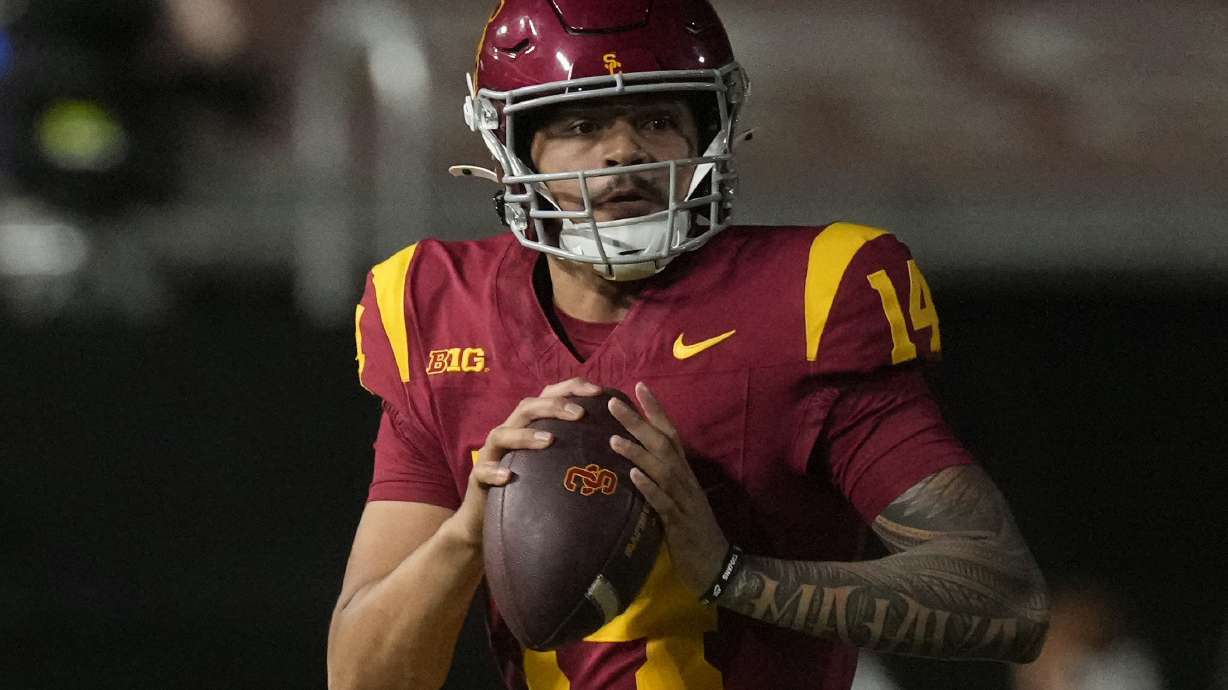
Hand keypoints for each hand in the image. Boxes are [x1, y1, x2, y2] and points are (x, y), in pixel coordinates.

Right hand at [451, 378, 603, 545]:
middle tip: (580, 413)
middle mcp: (510, 431)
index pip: (550, 395)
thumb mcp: (555, 463)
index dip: (572, 388)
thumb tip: (619, 440)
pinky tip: (508, 476)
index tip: (599, 391)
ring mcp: (491, 453)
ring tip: (549, 440)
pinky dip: (495, 471)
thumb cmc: (530, 486)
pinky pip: (483, 471)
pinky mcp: (478, 476)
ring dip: (526, 435)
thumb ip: (577, 446)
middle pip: (528, 407)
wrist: (488, 517)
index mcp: (530, 424)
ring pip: (503, 434)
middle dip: (554, 406)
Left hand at [607, 382, 728, 596]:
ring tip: (613, 438)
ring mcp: (684, 501)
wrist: (716, 567)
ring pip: (661, 470)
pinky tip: (633, 476)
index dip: (656, 410)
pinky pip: (663, 503)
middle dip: (638, 422)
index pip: (670, 433)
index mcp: (684, 473)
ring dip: (638, 453)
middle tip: (613, 402)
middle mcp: (685, 480)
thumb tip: (636, 461)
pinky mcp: (679, 524)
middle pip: (663, 444)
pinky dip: (648, 488)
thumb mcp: (677, 500)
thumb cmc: (692, 533)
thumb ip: (661, 479)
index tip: (638, 386)